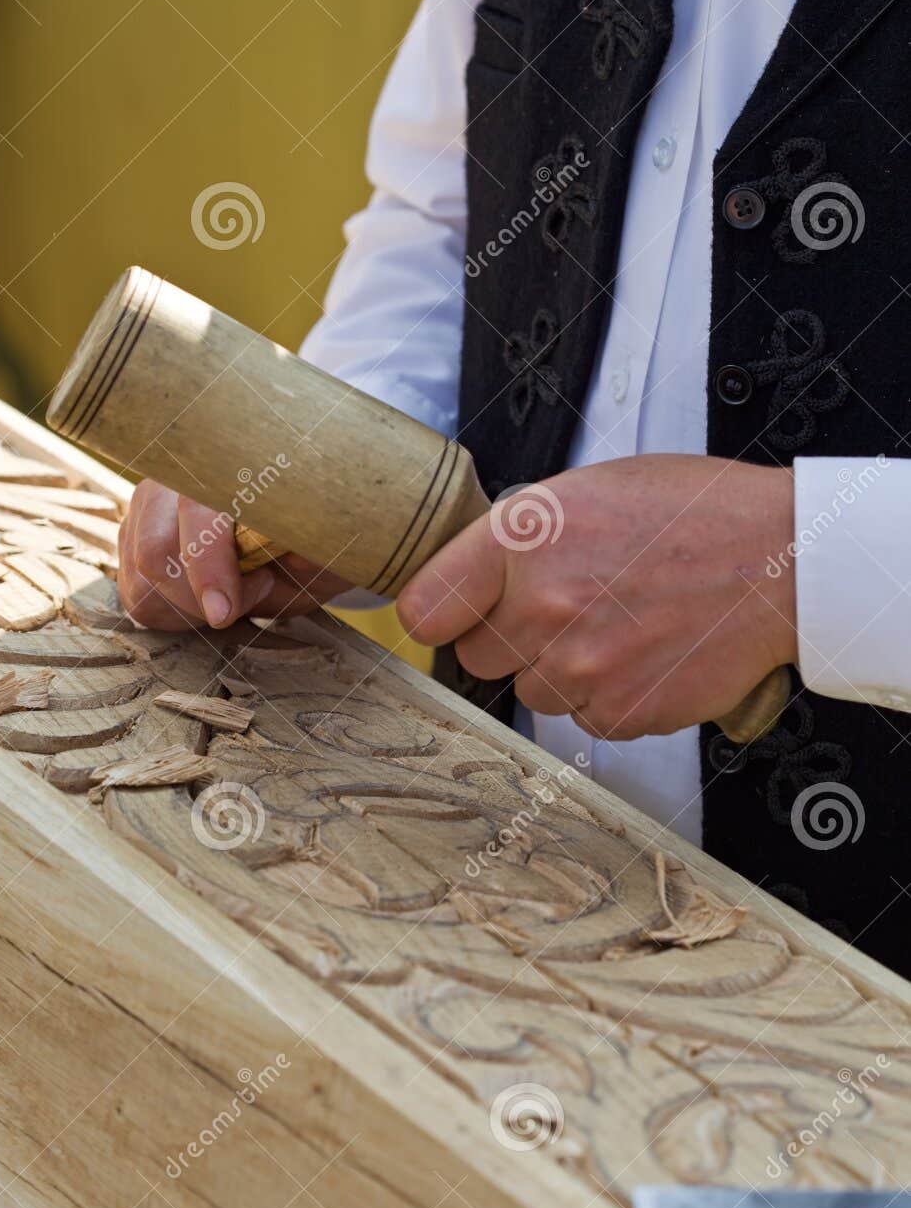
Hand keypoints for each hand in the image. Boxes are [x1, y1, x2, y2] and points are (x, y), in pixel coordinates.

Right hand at [117, 479, 349, 629]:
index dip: (207, 566)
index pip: (196, 513)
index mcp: (222, 468)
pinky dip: (173, 613)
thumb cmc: (306, 539)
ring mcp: (146, 510)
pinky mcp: (132, 541)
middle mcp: (173, 481)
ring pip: (141, 579)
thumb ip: (311, 547)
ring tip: (235, 594)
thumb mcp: (323, 546)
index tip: (223, 612)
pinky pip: (135, 595)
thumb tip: (299, 554)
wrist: (293, 541)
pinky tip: (208, 599)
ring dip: (189, 608)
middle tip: (250, 597)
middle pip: (155, 552)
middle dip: (197, 598)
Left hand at [397, 455, 797, 739]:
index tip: (447, 616)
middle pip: (478, 657)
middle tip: (569, 609)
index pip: (425, 608)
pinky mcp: (618, 710)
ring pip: (533, 691)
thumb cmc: (694, 515)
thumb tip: (468, 577)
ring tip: (621, 625)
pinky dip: (610, 696)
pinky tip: (646, 654)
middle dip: (512, 639)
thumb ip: (521, 536)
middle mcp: (542, 604)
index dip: (438, 614)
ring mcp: (580, 664)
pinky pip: (585, 717)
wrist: (781, 562)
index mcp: (523, 538)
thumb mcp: (589, 490)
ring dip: (565, 669)